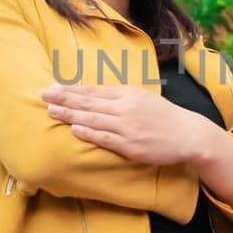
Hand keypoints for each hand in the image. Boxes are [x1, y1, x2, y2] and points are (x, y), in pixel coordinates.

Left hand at [40, 83, 202, 165]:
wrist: (188, 134)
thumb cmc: (163, 117)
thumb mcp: (142, 98)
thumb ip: (119, 97)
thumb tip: (92, 96)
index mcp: (128, 93)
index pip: (93, 91)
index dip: (71, 89)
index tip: (52, 87)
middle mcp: (126, 107)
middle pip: (89, 102)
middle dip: (65, 99)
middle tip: (44, 95)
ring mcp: (128, 126)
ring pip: (94, 119)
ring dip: (72, 114)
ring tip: (52, 111)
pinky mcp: (131, 145)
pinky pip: (106, 138)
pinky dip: (90, 133)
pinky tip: (75, 129)